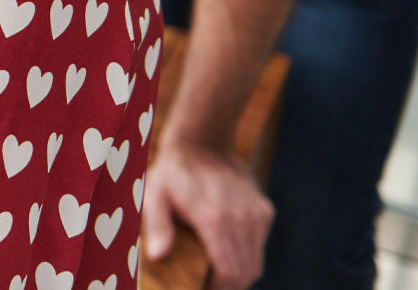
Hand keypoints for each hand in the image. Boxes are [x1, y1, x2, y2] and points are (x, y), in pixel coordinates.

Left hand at [145, 140, 273, 289]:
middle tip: (208, 285)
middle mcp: (241, 219)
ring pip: (256, 262)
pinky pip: (259, 244)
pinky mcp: (264, 210)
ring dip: (240, 273)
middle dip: (229, 286)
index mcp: (214, 219)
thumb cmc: (172, 173)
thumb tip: (157, 256)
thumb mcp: (153, 195)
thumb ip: (157, 226)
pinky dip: (247, 254)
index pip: (229, 272)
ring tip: (216, 274)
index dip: (219, 289)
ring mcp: (256, 214)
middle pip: (246, 272)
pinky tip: (226, 249)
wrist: (202, 143)